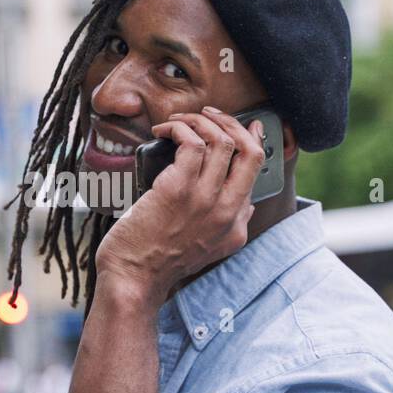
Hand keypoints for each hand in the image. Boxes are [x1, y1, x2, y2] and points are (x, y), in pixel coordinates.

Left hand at [95, 107, 264, 306]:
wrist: (134, 278)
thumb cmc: (162, 261)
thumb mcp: (213, 249)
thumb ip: (235, 225)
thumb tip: (249, 203)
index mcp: (237, 221)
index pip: (258, 168)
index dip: (253, 138)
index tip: (245, 123)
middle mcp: (227, 209)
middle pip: (250, 150)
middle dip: (232, 122)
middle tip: (209, 115)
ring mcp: (204, 198)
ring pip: (221, 141)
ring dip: (200, 121)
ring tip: (181, 120)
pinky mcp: (177, 189)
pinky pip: (190, 142)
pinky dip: (178, 127)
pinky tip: (163, 130)